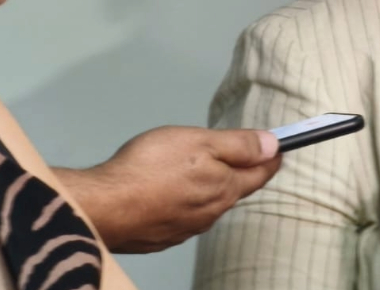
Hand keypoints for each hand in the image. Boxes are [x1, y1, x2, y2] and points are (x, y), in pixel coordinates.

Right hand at [55, 125, 281, 252]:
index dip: (271, 157)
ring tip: (203, 171)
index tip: (279, 148)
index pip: (261, 173)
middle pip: (235, 189)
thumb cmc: (150, 168)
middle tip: (243, 155)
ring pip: (208, 205)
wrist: (100, 207)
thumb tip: (273, 145)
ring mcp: (184, 229)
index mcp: (225, 189)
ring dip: (211, 188)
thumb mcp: (200, 143)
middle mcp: (210, 214)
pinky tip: (171, 194)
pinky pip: (182, 216)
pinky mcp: (159, 237)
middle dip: (242, 172)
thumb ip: (238, 145)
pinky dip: (185, 202)